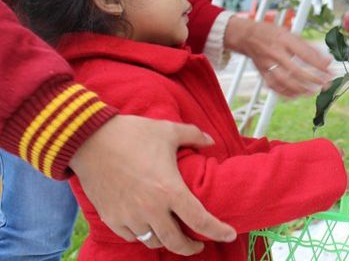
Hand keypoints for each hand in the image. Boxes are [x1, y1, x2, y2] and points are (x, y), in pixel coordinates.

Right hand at [69, 116, 235, 253]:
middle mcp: (151, 209)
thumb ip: (194, 136)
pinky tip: (148, 226)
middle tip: (199, 243)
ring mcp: (129, 216)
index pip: (200, 220)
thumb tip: (211, 141)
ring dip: (166, 240)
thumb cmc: (132, 134)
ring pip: (152, 241)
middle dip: (190, 247)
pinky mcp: (111, 217)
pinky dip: (143, 235)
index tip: (230, 235)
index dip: (218, 230)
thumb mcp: (168, 131)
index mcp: (170, 190)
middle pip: (176, 242)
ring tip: (172, 233)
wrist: (89, 140)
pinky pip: (131, 236)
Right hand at [224, 16, 332, 97]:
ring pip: (284, 81)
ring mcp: (267, 64)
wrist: (247, 36)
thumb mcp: (292, 34)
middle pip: (296, 70)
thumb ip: (310, 48)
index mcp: (285, 40)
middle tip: (326, 85)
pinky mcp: (262, 72)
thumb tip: (328, 60)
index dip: (319, 65)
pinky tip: (297, 95)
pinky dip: (286, 93)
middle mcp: (276, 52)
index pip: (305, 55)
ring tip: (313, 92)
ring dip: (300, 89)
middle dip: (313, 79)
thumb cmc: (273, 34)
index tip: (330, 72)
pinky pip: (274, 86)